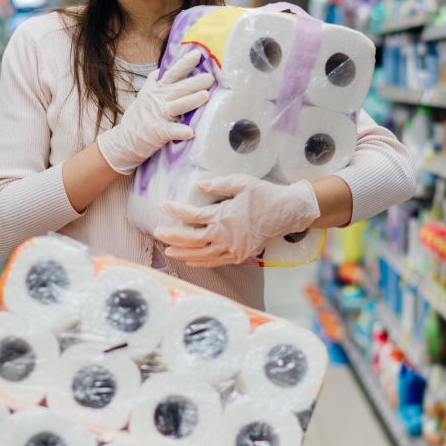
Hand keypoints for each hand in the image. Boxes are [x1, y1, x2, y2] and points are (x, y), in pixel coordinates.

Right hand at [97, 51, 213, 174]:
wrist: (123, 140)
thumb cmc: (138, 117)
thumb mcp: (144, 95)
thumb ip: (153, 84)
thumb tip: (160, 71)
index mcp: (157, 90)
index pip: (173, 73)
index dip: (185, 63)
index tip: (198, 54)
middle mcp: (158, 99)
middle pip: (179, 88)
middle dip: (195, 82)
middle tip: (210, 77)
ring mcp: (157, 115)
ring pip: (177, 106)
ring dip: (191, 100)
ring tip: (205, 96)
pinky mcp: (157, 132)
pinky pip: (170, 131)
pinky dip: (179, 131)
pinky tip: (190, 132)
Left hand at [155, 175, 320, 266]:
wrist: (288, 212)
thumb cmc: (265, 194)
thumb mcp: (242, 182)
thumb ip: (218, 183)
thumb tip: (198, 184)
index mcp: (224, 216)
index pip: (192, 215)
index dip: (175, 210)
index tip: (162, 205)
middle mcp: (225, 236)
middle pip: (192, 239)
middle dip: (172, 236)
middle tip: (157, 232)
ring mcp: (232, 248)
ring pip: (201, 254)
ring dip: (183, 253)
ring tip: (168, 250)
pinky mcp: (239, 255)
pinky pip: (215, 262)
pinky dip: (201, 262)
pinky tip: (190, 261)